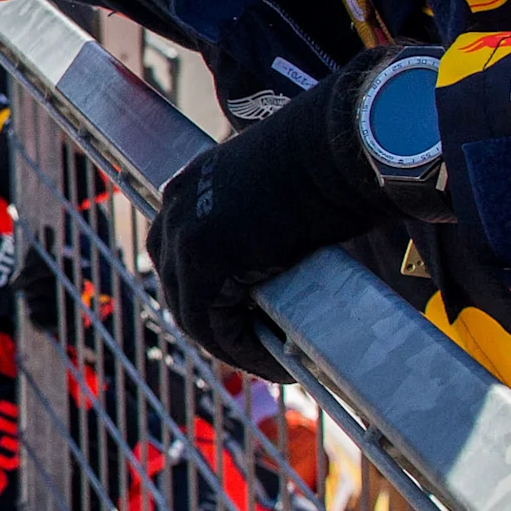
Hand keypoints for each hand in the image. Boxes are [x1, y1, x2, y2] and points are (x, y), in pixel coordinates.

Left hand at [151, 48, 403, 375]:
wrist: (335, 146)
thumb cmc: (324, 163)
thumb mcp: (270, 192)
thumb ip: (252, 225)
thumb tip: (268, 262)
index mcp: (188, 187)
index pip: (178, 255)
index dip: (205, 294)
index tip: (238, 321)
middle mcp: (175, 207)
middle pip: (177, 286)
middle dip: (212, 324)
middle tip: (253, 350)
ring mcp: (184, 233)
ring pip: (193, 313)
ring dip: (229, 345)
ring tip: (269, 363)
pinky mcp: (205, 261)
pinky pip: (213, 326)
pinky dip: (243, 350)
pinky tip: (277, 363)